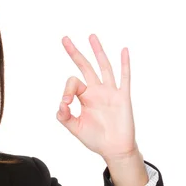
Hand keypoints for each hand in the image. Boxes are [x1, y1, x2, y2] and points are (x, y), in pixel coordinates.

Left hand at [57, 34, 138, 161]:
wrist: (114, 149)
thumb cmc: (96, 139)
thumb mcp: (75, 128)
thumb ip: (65, 117)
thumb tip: (61, 104)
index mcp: (85, 97)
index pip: (73, 83)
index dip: (66, 90)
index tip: (66, 103)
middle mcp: (97, 91)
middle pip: (85, 67)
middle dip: (75, 53)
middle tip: (64, 39)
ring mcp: (110, 92)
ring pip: (104, 67)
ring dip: (98, 52)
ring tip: (91, 36)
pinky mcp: (122, 97)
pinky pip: (124, 78)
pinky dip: (125, 64)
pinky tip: (124, 50)